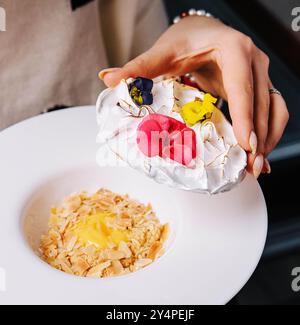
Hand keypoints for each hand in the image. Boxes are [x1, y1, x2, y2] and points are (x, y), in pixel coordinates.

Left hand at [99, 16, 288, 177]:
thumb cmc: (185, 40)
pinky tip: (259, 155)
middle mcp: (254, 61)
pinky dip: (268, 133)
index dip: (246, 118)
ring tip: (257, 168)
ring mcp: (260, 74)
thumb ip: (138, 67)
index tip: (246, 146)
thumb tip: (108, 78)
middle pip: (262, 104)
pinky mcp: (258, 86)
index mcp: (233, 50)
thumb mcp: (163, 52)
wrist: (203, 31)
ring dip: (268, 139)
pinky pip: (271, 111)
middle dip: (259, 139)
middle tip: (250, 168)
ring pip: (274, 109)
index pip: (242, 87)